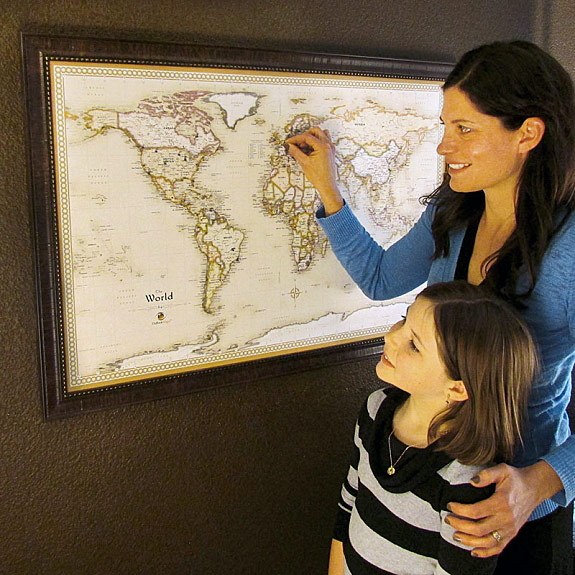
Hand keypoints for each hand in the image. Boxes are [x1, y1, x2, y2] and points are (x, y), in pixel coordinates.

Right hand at [286, 127, 343, 214]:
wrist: (327, 185)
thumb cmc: (318, 176)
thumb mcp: (304, 163)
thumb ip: (296, 152)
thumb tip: (290, 145)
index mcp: (323, 146)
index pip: (307, 137)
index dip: (296, 138)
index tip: (289, 142)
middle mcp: (328, 145)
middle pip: (316, 131)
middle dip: (305, 135)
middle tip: (298, 144)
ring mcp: (330, 147)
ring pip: (321, 134)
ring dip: (312, 137)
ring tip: (304, 147)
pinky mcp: (330, 151)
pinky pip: (324, 140)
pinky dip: (316, 142)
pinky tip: (309, 150)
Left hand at [446, 461, 562, 557]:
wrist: (535, 488)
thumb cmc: (515, 478)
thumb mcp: (502, 469)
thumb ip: (486, 474)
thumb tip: (472, 481)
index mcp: (502, 503)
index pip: (476, 511)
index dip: (460, 510)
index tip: (449, 505)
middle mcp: (506, 519)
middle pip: (479, 529)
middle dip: (460, 526)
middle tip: (448, 520)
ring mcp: (510, 529)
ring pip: (487, 542)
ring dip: (469, 541)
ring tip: (455, 535)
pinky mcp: (512, 534)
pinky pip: (498, 548)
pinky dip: (485, 552)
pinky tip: (473, 551)